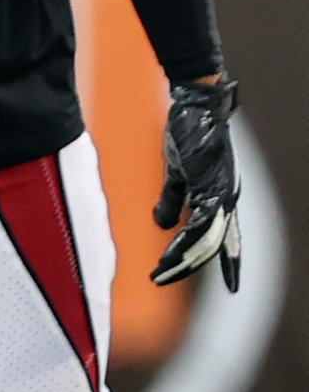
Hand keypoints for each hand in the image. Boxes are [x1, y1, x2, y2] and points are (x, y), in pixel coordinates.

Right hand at [152, 73, 242, 291]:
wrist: (194, 106)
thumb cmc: (186, 134)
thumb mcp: (176, 173)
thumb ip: (172, 199)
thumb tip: (163, 224)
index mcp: (219, 196)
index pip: (225, 237)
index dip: (228, 261)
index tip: (231, 285)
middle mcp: (226, 199)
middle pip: (216, 245)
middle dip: (193, 267)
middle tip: (170, 281)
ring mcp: (221, 194)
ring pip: (208, 240)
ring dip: (184, 260)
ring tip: (161, 273)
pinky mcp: (211, 187)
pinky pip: (200, 225)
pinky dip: (184, 243)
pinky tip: (169, 254)